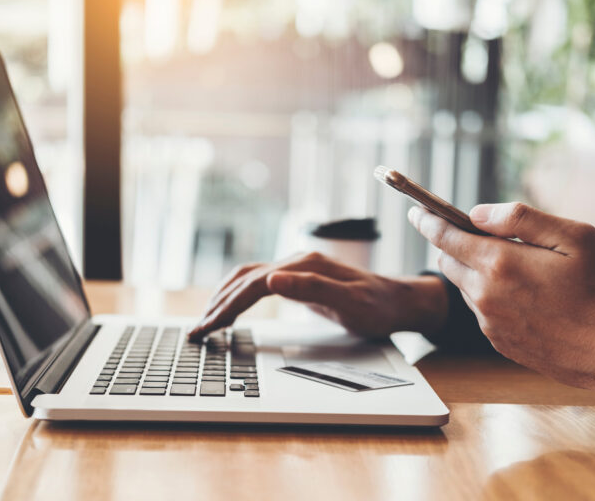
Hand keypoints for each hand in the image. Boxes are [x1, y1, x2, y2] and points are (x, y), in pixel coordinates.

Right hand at [189, 252, 448, 340]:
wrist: (399, 301)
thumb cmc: (378, 306)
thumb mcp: (351, 302)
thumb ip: (312, 288)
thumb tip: (271, 280)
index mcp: (303, 266)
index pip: (253, 285)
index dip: (227, 307)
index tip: (208, 329)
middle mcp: (296, 262)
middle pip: (244, 280)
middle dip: (217, 305)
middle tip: (195, 332)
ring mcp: (296, 268)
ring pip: (247, 278)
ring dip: (223, 297)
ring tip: (205, 321)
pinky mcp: (298, 278)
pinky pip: (258, 283)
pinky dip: (237, 294)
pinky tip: (230, 307)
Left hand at [409, 202, 594, 418]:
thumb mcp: (573, 236)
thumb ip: (520, 218)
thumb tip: (476, 213)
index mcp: (499, 264)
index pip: (445, 237)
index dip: (428, 221)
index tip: (416, 212)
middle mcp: (485, 296)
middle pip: (449, 263)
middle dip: (453, 245)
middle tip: (477, 236)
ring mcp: (490, 324)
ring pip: (466, 288)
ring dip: (475, 273)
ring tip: (515, 268)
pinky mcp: (500, 343)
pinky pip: (482, 313)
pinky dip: (490, 298)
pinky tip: (525, 297)